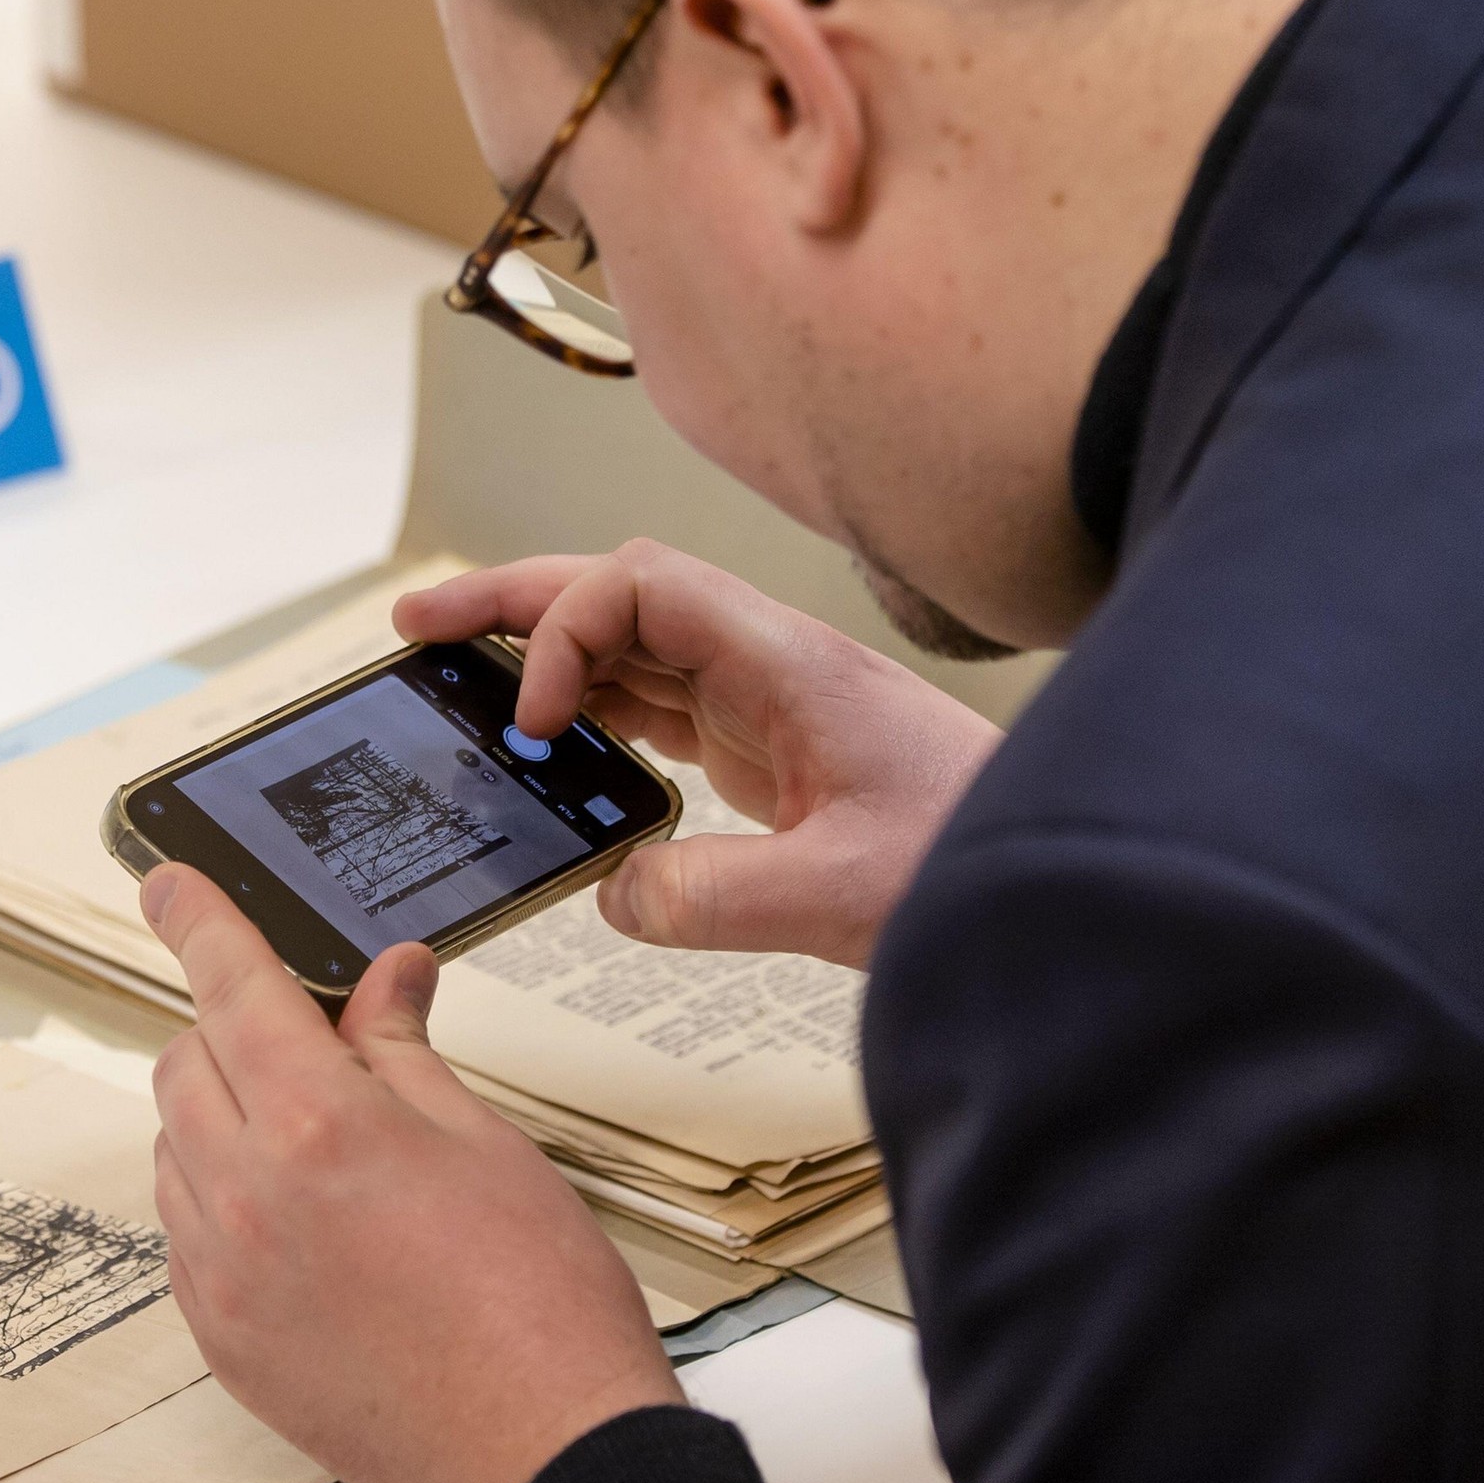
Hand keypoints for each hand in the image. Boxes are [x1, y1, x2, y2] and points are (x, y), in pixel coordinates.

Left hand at [142, 863, 678, 1482]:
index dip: (197, 921)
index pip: (233, 987)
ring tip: (324, 1147)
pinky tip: (305, 1223)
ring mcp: (222, 1279)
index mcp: (316, 1127)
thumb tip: (385, 980)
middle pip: (186, 1065)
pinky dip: (223, 1204)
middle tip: (313, 1043)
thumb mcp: (480, 1139)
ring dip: (225, 1119)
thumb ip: (404, 1050)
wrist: (540, 1450)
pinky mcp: (223, 1344)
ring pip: (176, 1150)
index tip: (167, 884)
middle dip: (233, 1030)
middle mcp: (245, 1199)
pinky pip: (186, 1239)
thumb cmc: (534, 1303)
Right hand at [397, 541, 1002, 968]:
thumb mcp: (842, 896)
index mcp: (787, 663)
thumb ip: (716, 896)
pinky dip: (592, 716)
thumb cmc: (986, 859)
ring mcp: (769, 704)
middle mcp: (770, 665)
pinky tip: (552, 748)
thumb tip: (615, 894)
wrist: (1066, 879)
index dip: (566, 632)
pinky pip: (659, 709)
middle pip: (620, 593)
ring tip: (457, 678)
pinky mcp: (771, 752)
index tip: (536, 724)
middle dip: (515, 600)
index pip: (644, 586)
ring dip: (543, 655)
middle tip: (417, 624)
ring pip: (632, 647)